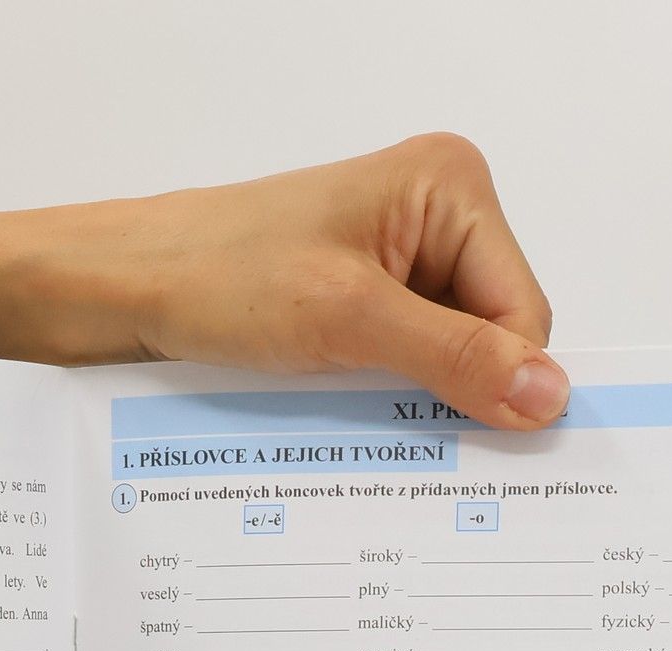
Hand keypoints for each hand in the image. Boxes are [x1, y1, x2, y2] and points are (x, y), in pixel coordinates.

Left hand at [43, 135, 565, 427]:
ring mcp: (395, 259)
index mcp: (450, 188)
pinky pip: (402, 364)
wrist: (124, 289)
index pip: (524, 311)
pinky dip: (383, 399)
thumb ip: (454, 358)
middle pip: (491, 336)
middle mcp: (433, 215)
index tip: (471, 442)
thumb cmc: (217, 275)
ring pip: (446, 359)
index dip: (501, 381)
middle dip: (456, 390)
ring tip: (360, 412)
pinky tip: (347, 411)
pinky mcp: (358, 300)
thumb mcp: (348, 321)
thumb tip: (548, 396)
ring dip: (414, 401)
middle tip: (399, 429)